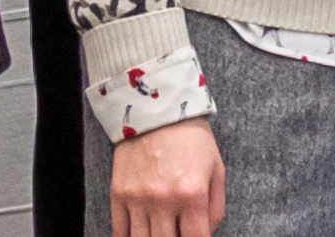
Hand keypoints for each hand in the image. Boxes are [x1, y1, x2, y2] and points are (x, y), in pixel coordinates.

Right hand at [109, 119, 226, 236]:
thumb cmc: (191, 139)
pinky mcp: (118, 194)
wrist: (156, 111)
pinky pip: (120, 231)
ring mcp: (138, 199)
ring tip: (161, 233)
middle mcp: (163, 200)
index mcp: (192, 194)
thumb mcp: (216, 169)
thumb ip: (215, 207)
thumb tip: (206, 233)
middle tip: (177, 233)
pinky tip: (139, 235)